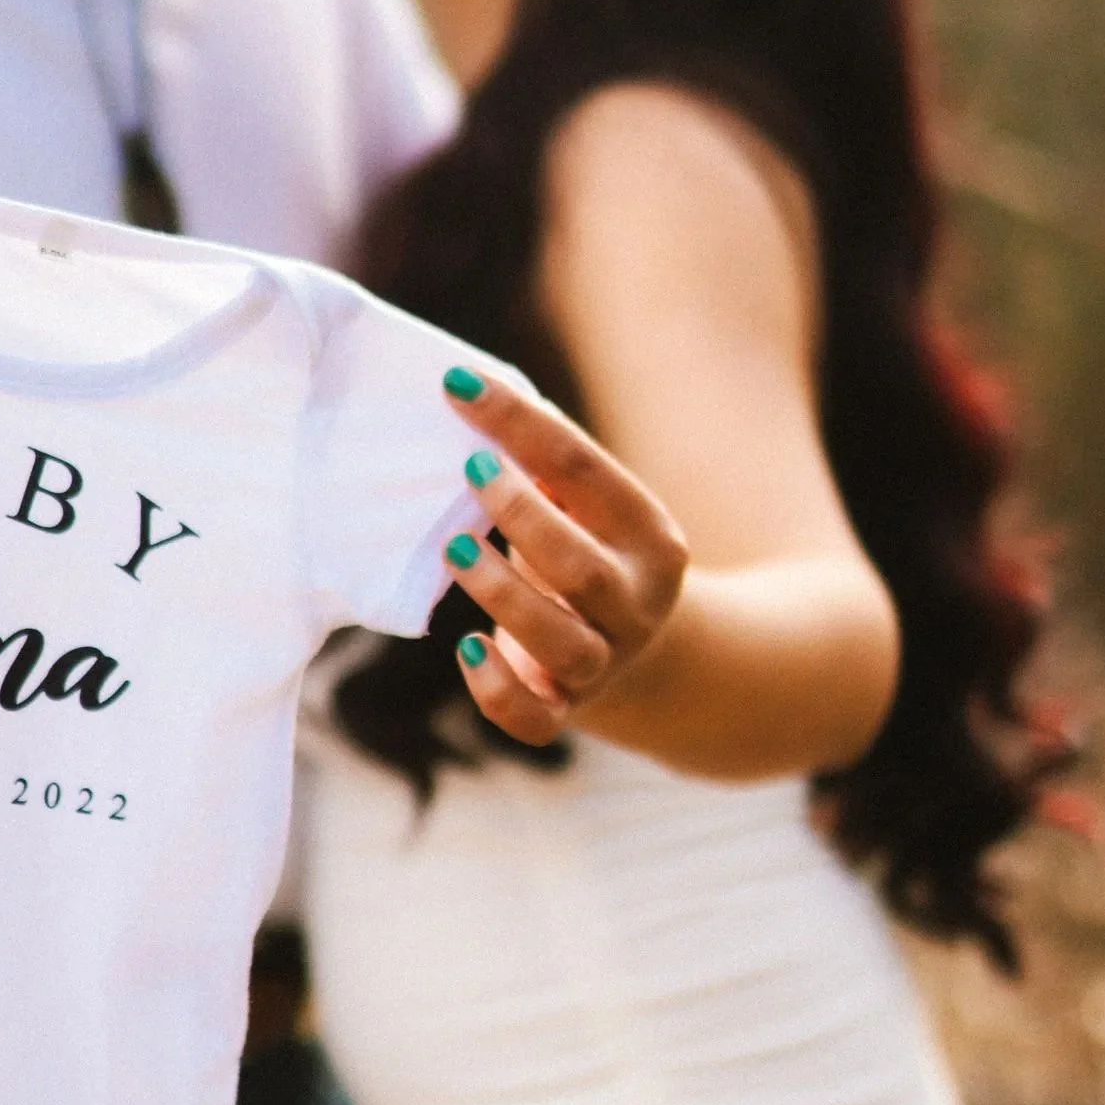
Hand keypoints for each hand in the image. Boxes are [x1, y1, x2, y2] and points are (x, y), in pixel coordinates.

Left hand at [438, 368, 689, 746]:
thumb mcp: (588, 507)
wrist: (646, 659)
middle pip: (582, 567)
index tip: (458, 386)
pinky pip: (535, 719)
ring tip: (456, 549)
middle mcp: (636, 603)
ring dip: (503, 595)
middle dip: (522, 517)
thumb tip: (468, 392)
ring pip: (562, 645)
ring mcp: (604, 663)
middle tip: (468, 472)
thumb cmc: (587, 553)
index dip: (520, 424)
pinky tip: (466, 647)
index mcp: (649, 536)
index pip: (586, 469)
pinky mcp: (566, 709)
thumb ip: (546, 464)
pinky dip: (497, 690)